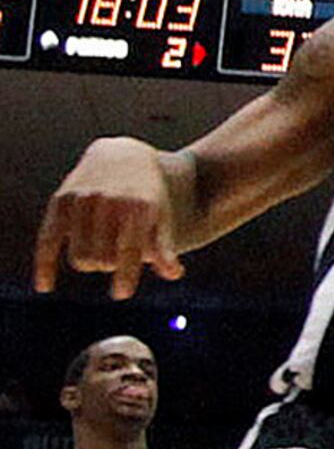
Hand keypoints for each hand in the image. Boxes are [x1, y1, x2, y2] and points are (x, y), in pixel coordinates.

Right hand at [33, 135, 181, 293]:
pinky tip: (45, 286)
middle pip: (102, 259)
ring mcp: (82, 199)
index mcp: (137, 205)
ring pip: (79, 257)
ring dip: (90, 263)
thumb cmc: (146, 194)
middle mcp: (108, 200)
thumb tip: (174, 274)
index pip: (129, 249)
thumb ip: (165, 246)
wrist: (121, 155)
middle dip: (109, 266)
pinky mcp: (61, 201)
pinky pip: (48, 241)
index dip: (126, 274)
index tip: (122, 293)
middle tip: (115, 259)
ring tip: (100, 254)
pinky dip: (45, 265)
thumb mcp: (160, 215)